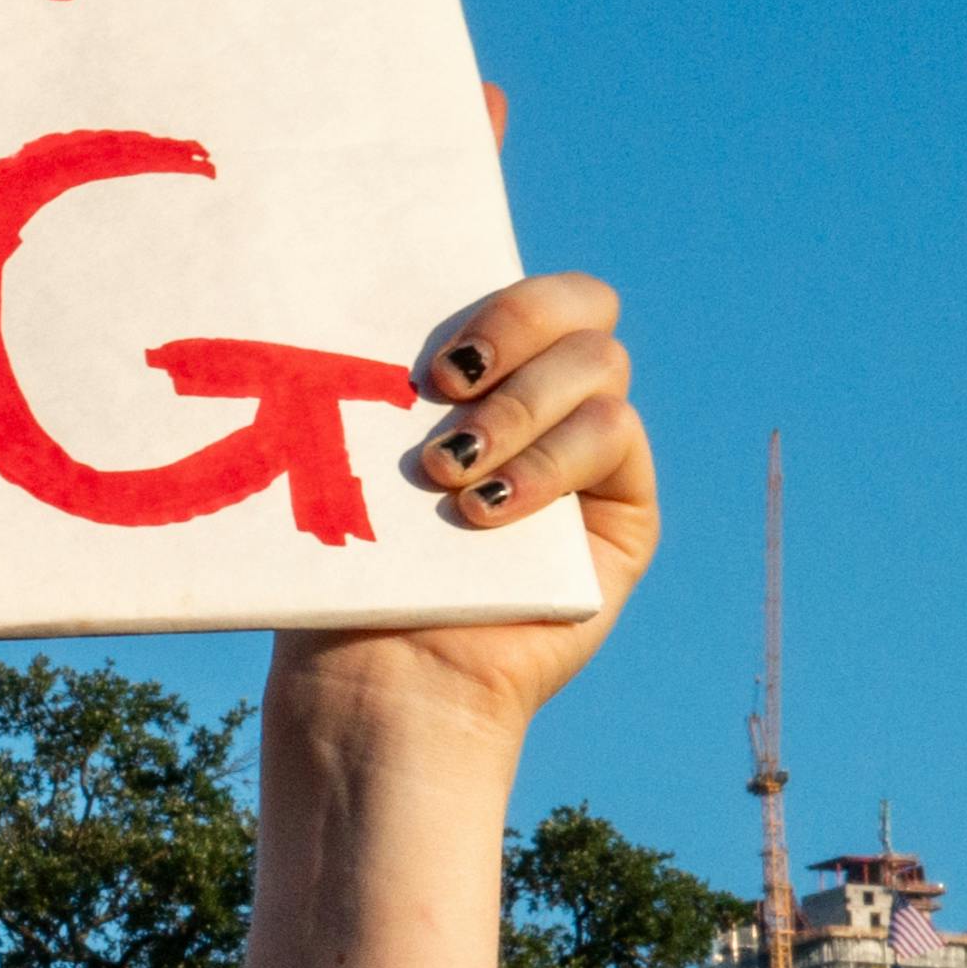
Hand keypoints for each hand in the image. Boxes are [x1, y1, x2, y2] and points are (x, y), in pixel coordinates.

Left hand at [311, 273, 654, 737]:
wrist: (374, 680)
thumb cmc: (343, 574)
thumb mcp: (346, 463)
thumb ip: (376, 380)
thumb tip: (353, 286)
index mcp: (482, 374)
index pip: (523, 288)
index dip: (498, 296)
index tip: (426, 354)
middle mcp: (545, 402)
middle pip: (582, 304)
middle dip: (513, 325)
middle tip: (441, 388)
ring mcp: (588, 454)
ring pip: (600, 365)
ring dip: (519, 410)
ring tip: (446, 474)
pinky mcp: (622, 510)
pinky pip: (616, 436)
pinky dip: (548, 463)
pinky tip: (485, 511)